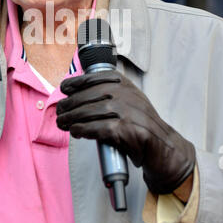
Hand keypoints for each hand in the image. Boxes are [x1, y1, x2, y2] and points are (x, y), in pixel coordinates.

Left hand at [56, 70, 194, 194]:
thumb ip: (107, 92)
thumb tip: (76, 94)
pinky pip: (97, 128)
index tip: (64, 89)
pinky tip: (75, 131)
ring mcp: (126, 111)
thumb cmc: (140, 123)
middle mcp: (124, 94)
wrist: (163, 145)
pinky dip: (82, 129)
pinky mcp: (125, 130)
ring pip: (89, 111)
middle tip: (59, 113)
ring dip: (71, 118)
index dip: (75, 83)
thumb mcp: (128, 98)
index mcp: (123, 83)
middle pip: (87, 96)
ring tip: (62, 123)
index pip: (93, 77)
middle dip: (69, 105)